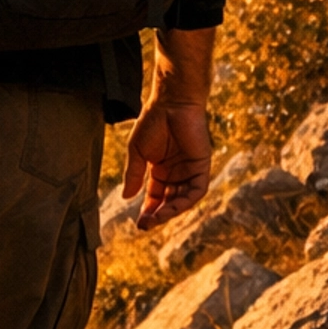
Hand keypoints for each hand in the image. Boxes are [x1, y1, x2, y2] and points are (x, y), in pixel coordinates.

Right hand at [124, 101, 212, 229]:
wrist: (171, 103)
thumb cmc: (153, 121)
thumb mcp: (137, 152)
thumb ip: (133, 174)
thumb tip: (126, 197)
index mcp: (160, 169)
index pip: (155, 196)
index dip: (148, 210)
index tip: (139, 223)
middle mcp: (176, 172)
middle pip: (168, 201)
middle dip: (158, 214)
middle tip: (145, 225)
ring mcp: (189, 170)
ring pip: (182, 199)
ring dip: (171, 211)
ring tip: (156, 219)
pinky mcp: (201, 166)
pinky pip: (197, 190)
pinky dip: (186, 201)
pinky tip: (172, 208)